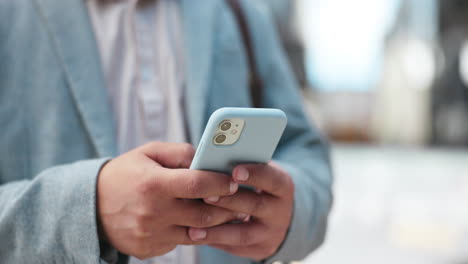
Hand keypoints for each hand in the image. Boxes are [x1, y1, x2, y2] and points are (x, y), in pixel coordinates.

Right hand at [97, 142, 241, 259]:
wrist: (91, 205)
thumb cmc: (126, 173)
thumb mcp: (149, 153)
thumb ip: (180, 152)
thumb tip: (208, 160)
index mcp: (153, 184)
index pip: (196, 184)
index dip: (219, 183)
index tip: (233, 181)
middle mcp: (153, 213)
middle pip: (203, 215)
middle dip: (227, 208)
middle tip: (240, 201)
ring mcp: (151, 234)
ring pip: (196, 233)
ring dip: (216, 224)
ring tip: (230, 214)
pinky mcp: (150, 249)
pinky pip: (181, 242)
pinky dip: (193, 232)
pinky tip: (199, 222)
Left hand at [188, 162, 294, 260]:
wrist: (276, 216)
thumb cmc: (258, 186)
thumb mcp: (260, 174)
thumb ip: (243, 168)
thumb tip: (213, 160)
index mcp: (283, 187)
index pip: (272, 179)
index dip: (255, 174)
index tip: (235, 170)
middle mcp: (280, 212)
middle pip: (255, 206)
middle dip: (229, 200)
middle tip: (206, 195)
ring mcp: (271, 233)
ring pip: (243, 233)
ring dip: (217, 230)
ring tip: (194, 227)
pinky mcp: (259, 249)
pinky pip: (234, 247)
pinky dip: (214, 241)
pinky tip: (195, 236)